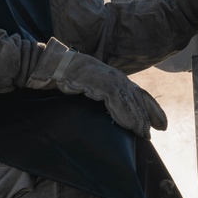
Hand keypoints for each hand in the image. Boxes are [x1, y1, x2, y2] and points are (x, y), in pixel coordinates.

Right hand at [26, 38, 166, 138]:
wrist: (38, 65)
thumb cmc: (56, 79)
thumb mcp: (82, 90)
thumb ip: (96, 98)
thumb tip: (106, 118)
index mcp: (108, 75)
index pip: (134, 91)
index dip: (149, 106)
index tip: (159, 123)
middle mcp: (109, 73)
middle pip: (136, 93)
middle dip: (149, 111)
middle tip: (159, 129)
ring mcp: (101, 74)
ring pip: (127, 96)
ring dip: (136, 116)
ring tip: (143, 132)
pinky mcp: (91, 77)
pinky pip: (112, 96)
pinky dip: (122, 111)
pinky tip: (128, 124)